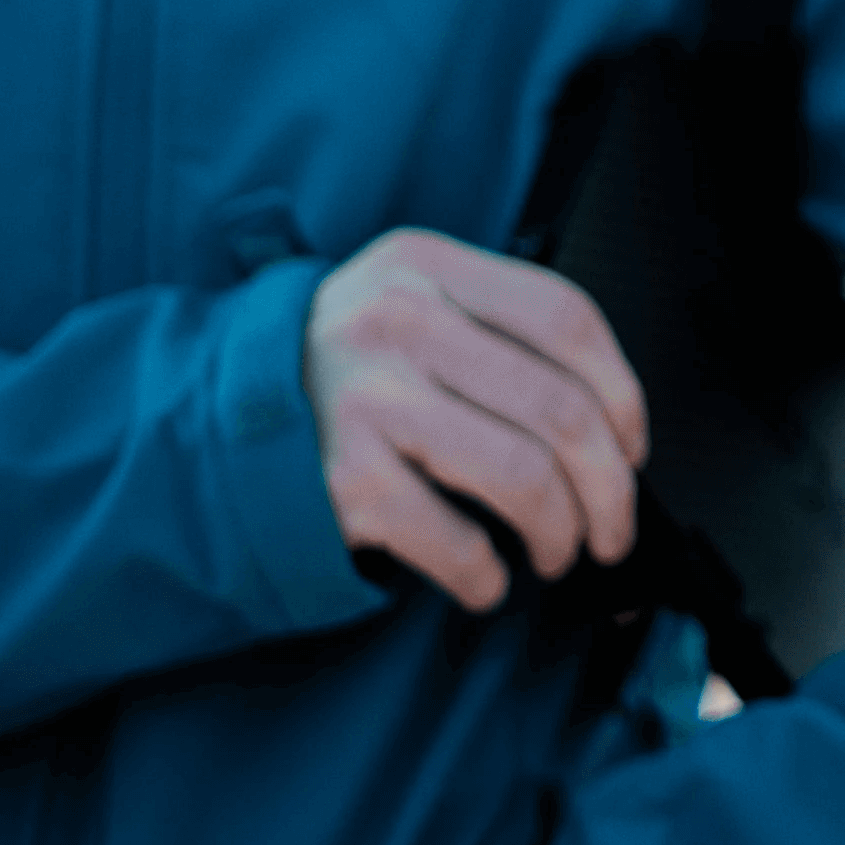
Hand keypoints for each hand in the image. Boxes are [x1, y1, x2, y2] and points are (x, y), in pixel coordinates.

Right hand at [306, 230, 645, 610]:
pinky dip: (488, 576)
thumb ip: (491, 330)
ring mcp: (367, 400)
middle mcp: (397, 322)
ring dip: (560, 533)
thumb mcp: (405, 305)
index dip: (623, 395)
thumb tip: (611, 423)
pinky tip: (485, 578)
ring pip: (525, 475)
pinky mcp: (346, 480)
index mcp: (424, 267)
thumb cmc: (334, 375)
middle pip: (561, 408)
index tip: (632, 448)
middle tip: (610, 528)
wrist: (212, 419)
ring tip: (553, 550)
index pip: (567, 318)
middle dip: (610, 489)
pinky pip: (458, 540)